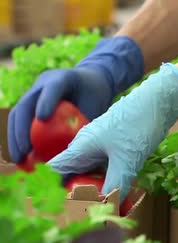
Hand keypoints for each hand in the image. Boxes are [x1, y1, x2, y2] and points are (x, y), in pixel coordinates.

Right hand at [8, 37, 143, 162]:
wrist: (92, 82)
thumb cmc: (97, 99)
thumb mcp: (96, 110)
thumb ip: (86, 130)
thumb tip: (77, 163)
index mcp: (64, 78)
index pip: (54, 87)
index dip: (46, 101)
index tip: (42, 118)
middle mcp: (44, 83)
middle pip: (26, 104)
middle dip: (21, 130)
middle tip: (24, 153)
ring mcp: (34, 92)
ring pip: (17, 114)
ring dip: (15, 138)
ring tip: (19, 160)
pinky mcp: (30, 103)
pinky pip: (20, 121)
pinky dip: (19, 139)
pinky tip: (21, 158)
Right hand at [47, 64, 177, 200]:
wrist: (160, 100)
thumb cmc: (140, 125)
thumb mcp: (127, 161)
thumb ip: (115, 187)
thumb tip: (106, 212)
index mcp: (80, 146)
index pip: (55, 171)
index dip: (54, 190)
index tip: (64, 209)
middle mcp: (86, 145)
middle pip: (73, 174)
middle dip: (80, 194)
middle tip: (91, 214)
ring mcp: (101, 144)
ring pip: (92, 171)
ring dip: (98, 188)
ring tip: (108, 208)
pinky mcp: (116, 144)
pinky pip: (106, 166)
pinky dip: (111, 179)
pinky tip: (122, 192)